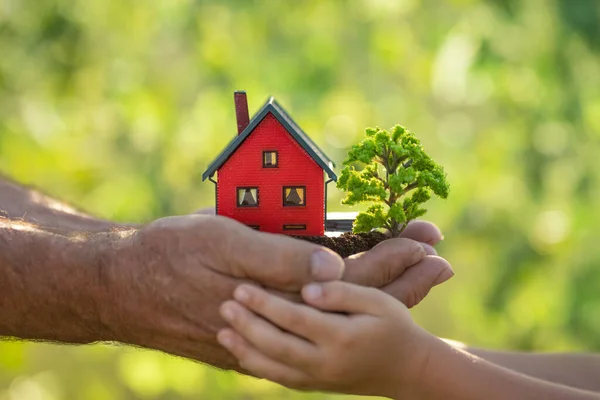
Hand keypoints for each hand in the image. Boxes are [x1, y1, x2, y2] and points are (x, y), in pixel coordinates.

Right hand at [98, 214, 449, 369]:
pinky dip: (344, 291)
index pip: (354, 280)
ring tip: (415, 268)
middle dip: (401, 273)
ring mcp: (274, 324)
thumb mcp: (223, 244)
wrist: (124, 288)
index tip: (430, 241)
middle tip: (438, 253)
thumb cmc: (171, 258)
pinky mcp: (263, 321)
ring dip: (380, 284)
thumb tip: (337, 266)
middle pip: (357, 297)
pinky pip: (315, 307)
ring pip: (339, 305)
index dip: (395, 259)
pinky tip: (359, 281)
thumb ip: (281, 258)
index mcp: (282, 297)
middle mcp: (285, 318)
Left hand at [217, 282, 432, 397]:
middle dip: (247, 325)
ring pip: (273, 367)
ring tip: (222, 331)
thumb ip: (342, 293)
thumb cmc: (393, 326)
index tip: (243, 287)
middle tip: (224, 305)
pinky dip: (258, 367)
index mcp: (342, 337)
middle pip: (277, 345)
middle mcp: (326, 362)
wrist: (407, 369)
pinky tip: (241, 351)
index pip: (295, 319)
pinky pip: (280, 378)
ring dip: (245, 349)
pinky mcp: (314, 385)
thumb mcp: (378, 301)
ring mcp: (319, 378)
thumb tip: (307, 289)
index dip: (266, 304)